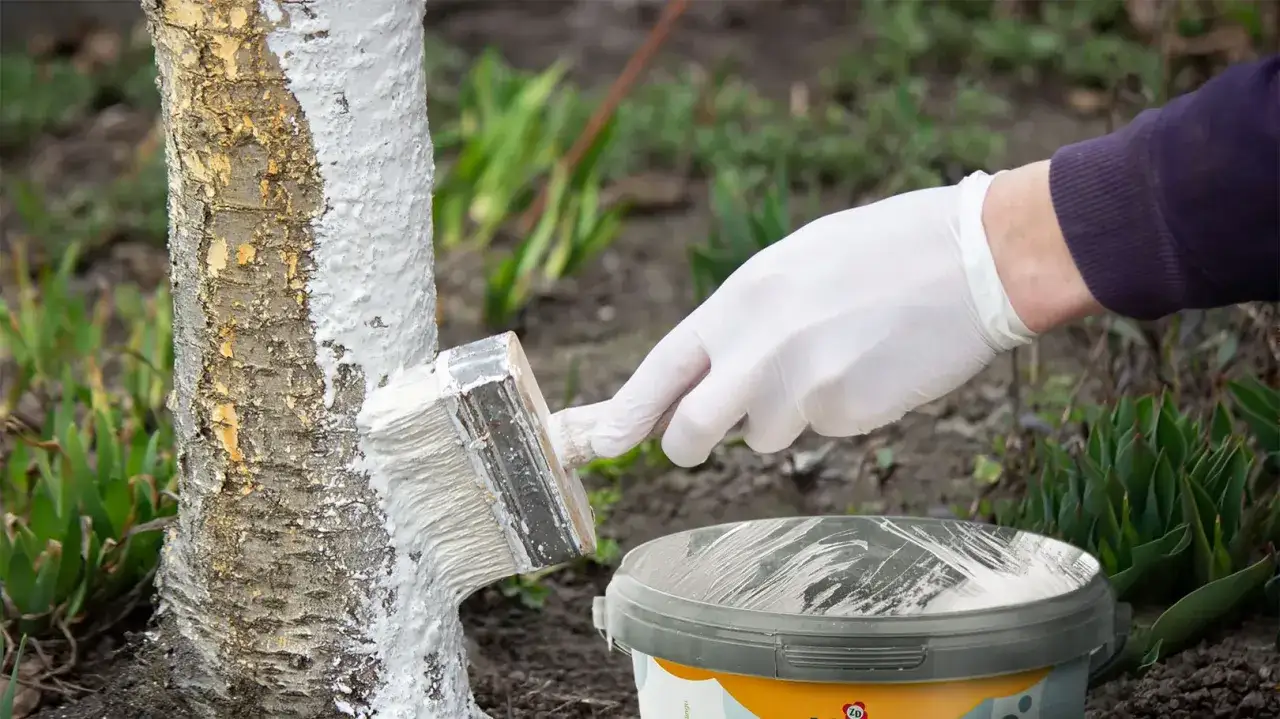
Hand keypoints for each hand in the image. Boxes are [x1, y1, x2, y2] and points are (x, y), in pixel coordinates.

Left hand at [570, 167, 1090, 467]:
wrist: (977, 256)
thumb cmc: (887, 250)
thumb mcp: (796, 264)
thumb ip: (747, 319)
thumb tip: (712, 373)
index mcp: (741, 299)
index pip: (663, 367)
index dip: (627, 411)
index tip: (598, 444)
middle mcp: (758, 347)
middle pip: (690, 431)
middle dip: (688, 444)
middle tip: (700, 442)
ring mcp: (802, 386)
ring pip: (764, 436)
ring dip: (786, 416)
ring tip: (837, 358)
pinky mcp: (847, 414)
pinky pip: (823, 432)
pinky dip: (841, 413)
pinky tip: (874, 367)